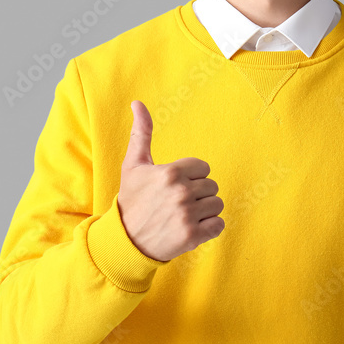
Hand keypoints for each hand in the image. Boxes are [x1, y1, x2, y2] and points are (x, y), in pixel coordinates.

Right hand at [115, 100, 224, 261]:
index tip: (175, 186)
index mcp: (171, 172)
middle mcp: (181, 192)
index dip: (192, 177)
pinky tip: (191, 228)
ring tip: (184, 216)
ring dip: (205, 211)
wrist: (124, 240)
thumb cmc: (131, 200)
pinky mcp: (192, 236)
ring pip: (217, 205)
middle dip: (198, 194)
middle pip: (212, 186)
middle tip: (177, 203)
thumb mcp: (134, 165)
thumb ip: (141, 133)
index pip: (204, 168)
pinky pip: (219, 225)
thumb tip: (137, 103)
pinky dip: (209, 228)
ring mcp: (188, 215)